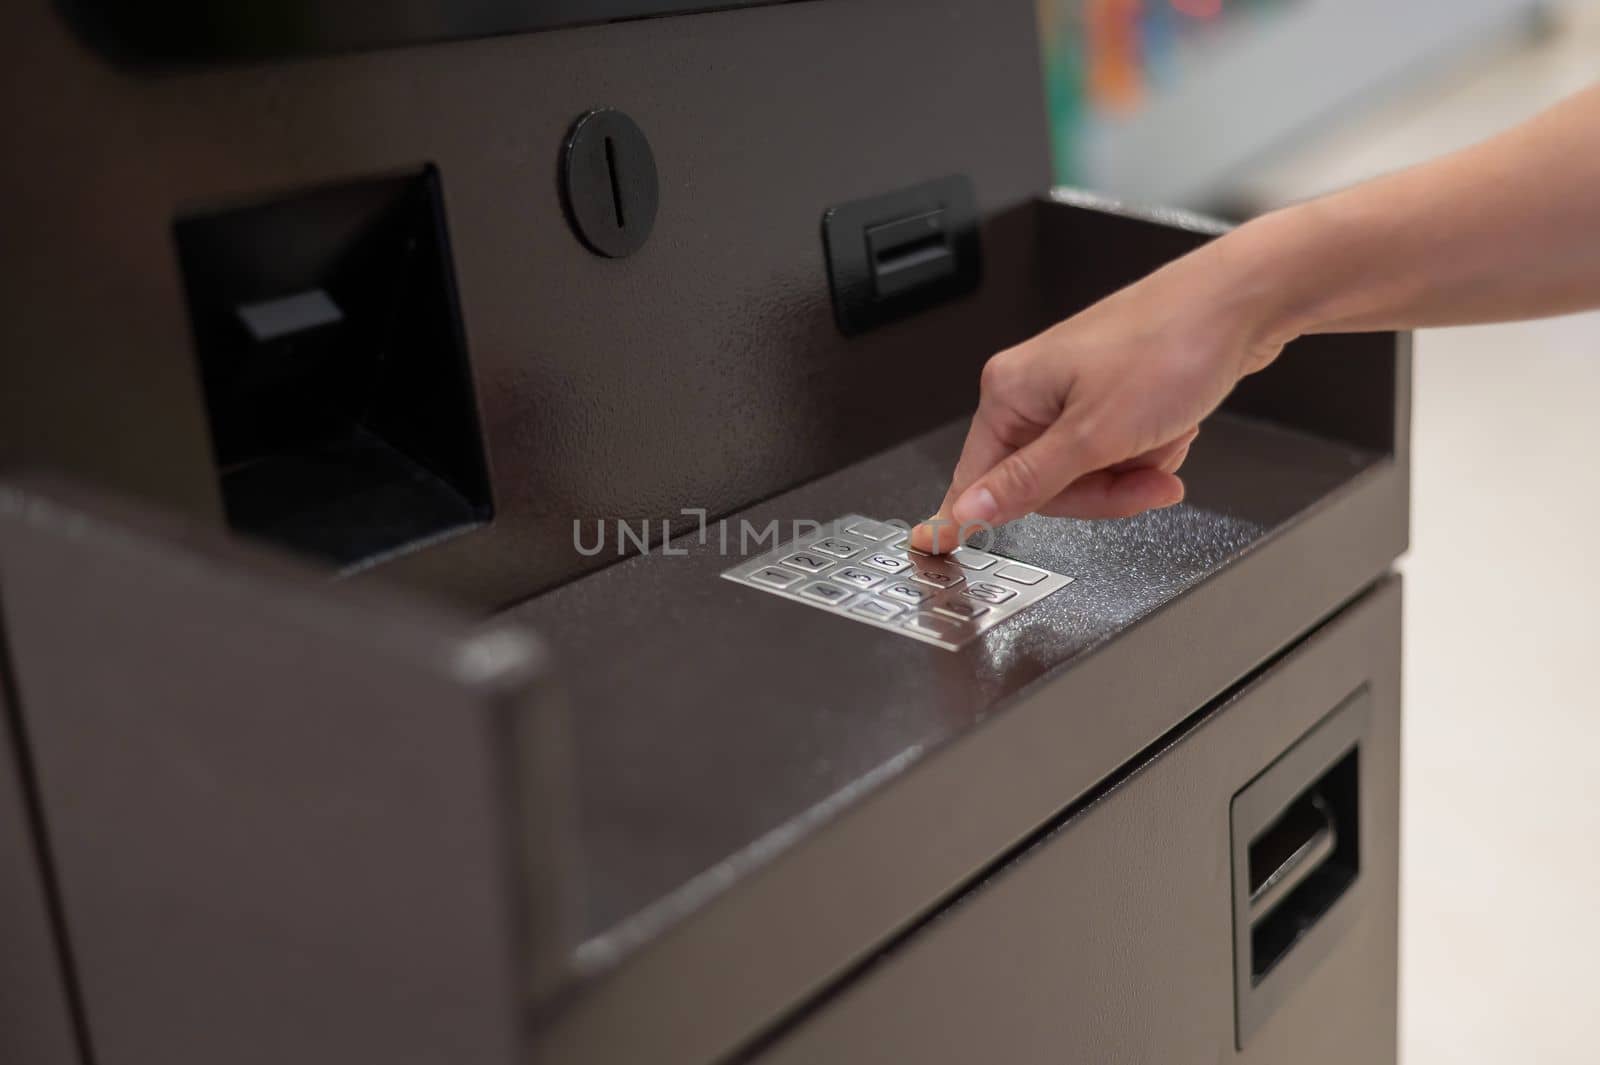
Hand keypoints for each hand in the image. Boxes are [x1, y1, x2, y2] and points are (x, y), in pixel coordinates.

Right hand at [910, 225, 1292, 552]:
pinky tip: (1174, 427)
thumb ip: (1028, 481)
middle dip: (1101, 491)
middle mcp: (1035, 388)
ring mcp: (1076, 390)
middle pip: (1043, 484)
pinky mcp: (1113, 393)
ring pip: (1088, 473)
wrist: (1242, 303)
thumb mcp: (1095, 433)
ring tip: (1165, 439)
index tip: (933, 547)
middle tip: (1143, 482)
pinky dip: (1150, 450)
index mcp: (1010, 391)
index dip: (969, 516)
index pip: (978, 478)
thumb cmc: (1172, 343)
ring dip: (1133, 470)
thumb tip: (968, 511)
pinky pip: (1118, 451)